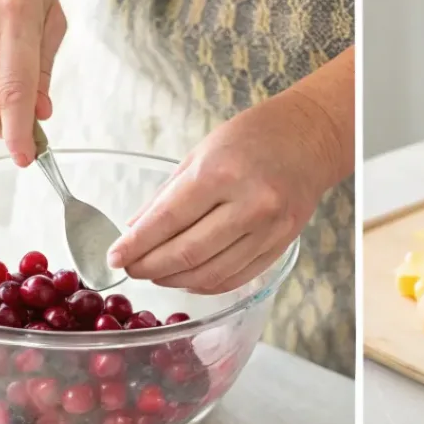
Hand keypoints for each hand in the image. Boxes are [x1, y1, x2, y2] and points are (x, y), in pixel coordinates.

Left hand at [107, 88, 342, 294]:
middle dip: (151, 267)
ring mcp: (267, 231)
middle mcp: (248, 206)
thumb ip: (168, 195)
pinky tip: (187, 279)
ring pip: (211, 273)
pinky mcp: (279, 247)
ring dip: (176, 280)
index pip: (167, 221)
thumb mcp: (201, 153)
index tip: (115, 257)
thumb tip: (135, 230)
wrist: (309, 139)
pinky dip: (205, 284)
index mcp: (221, 173)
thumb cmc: (253, 138)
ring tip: (156, 275)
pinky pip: (235, 278)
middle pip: (188, 253)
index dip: (136, 245)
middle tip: (131, 269)